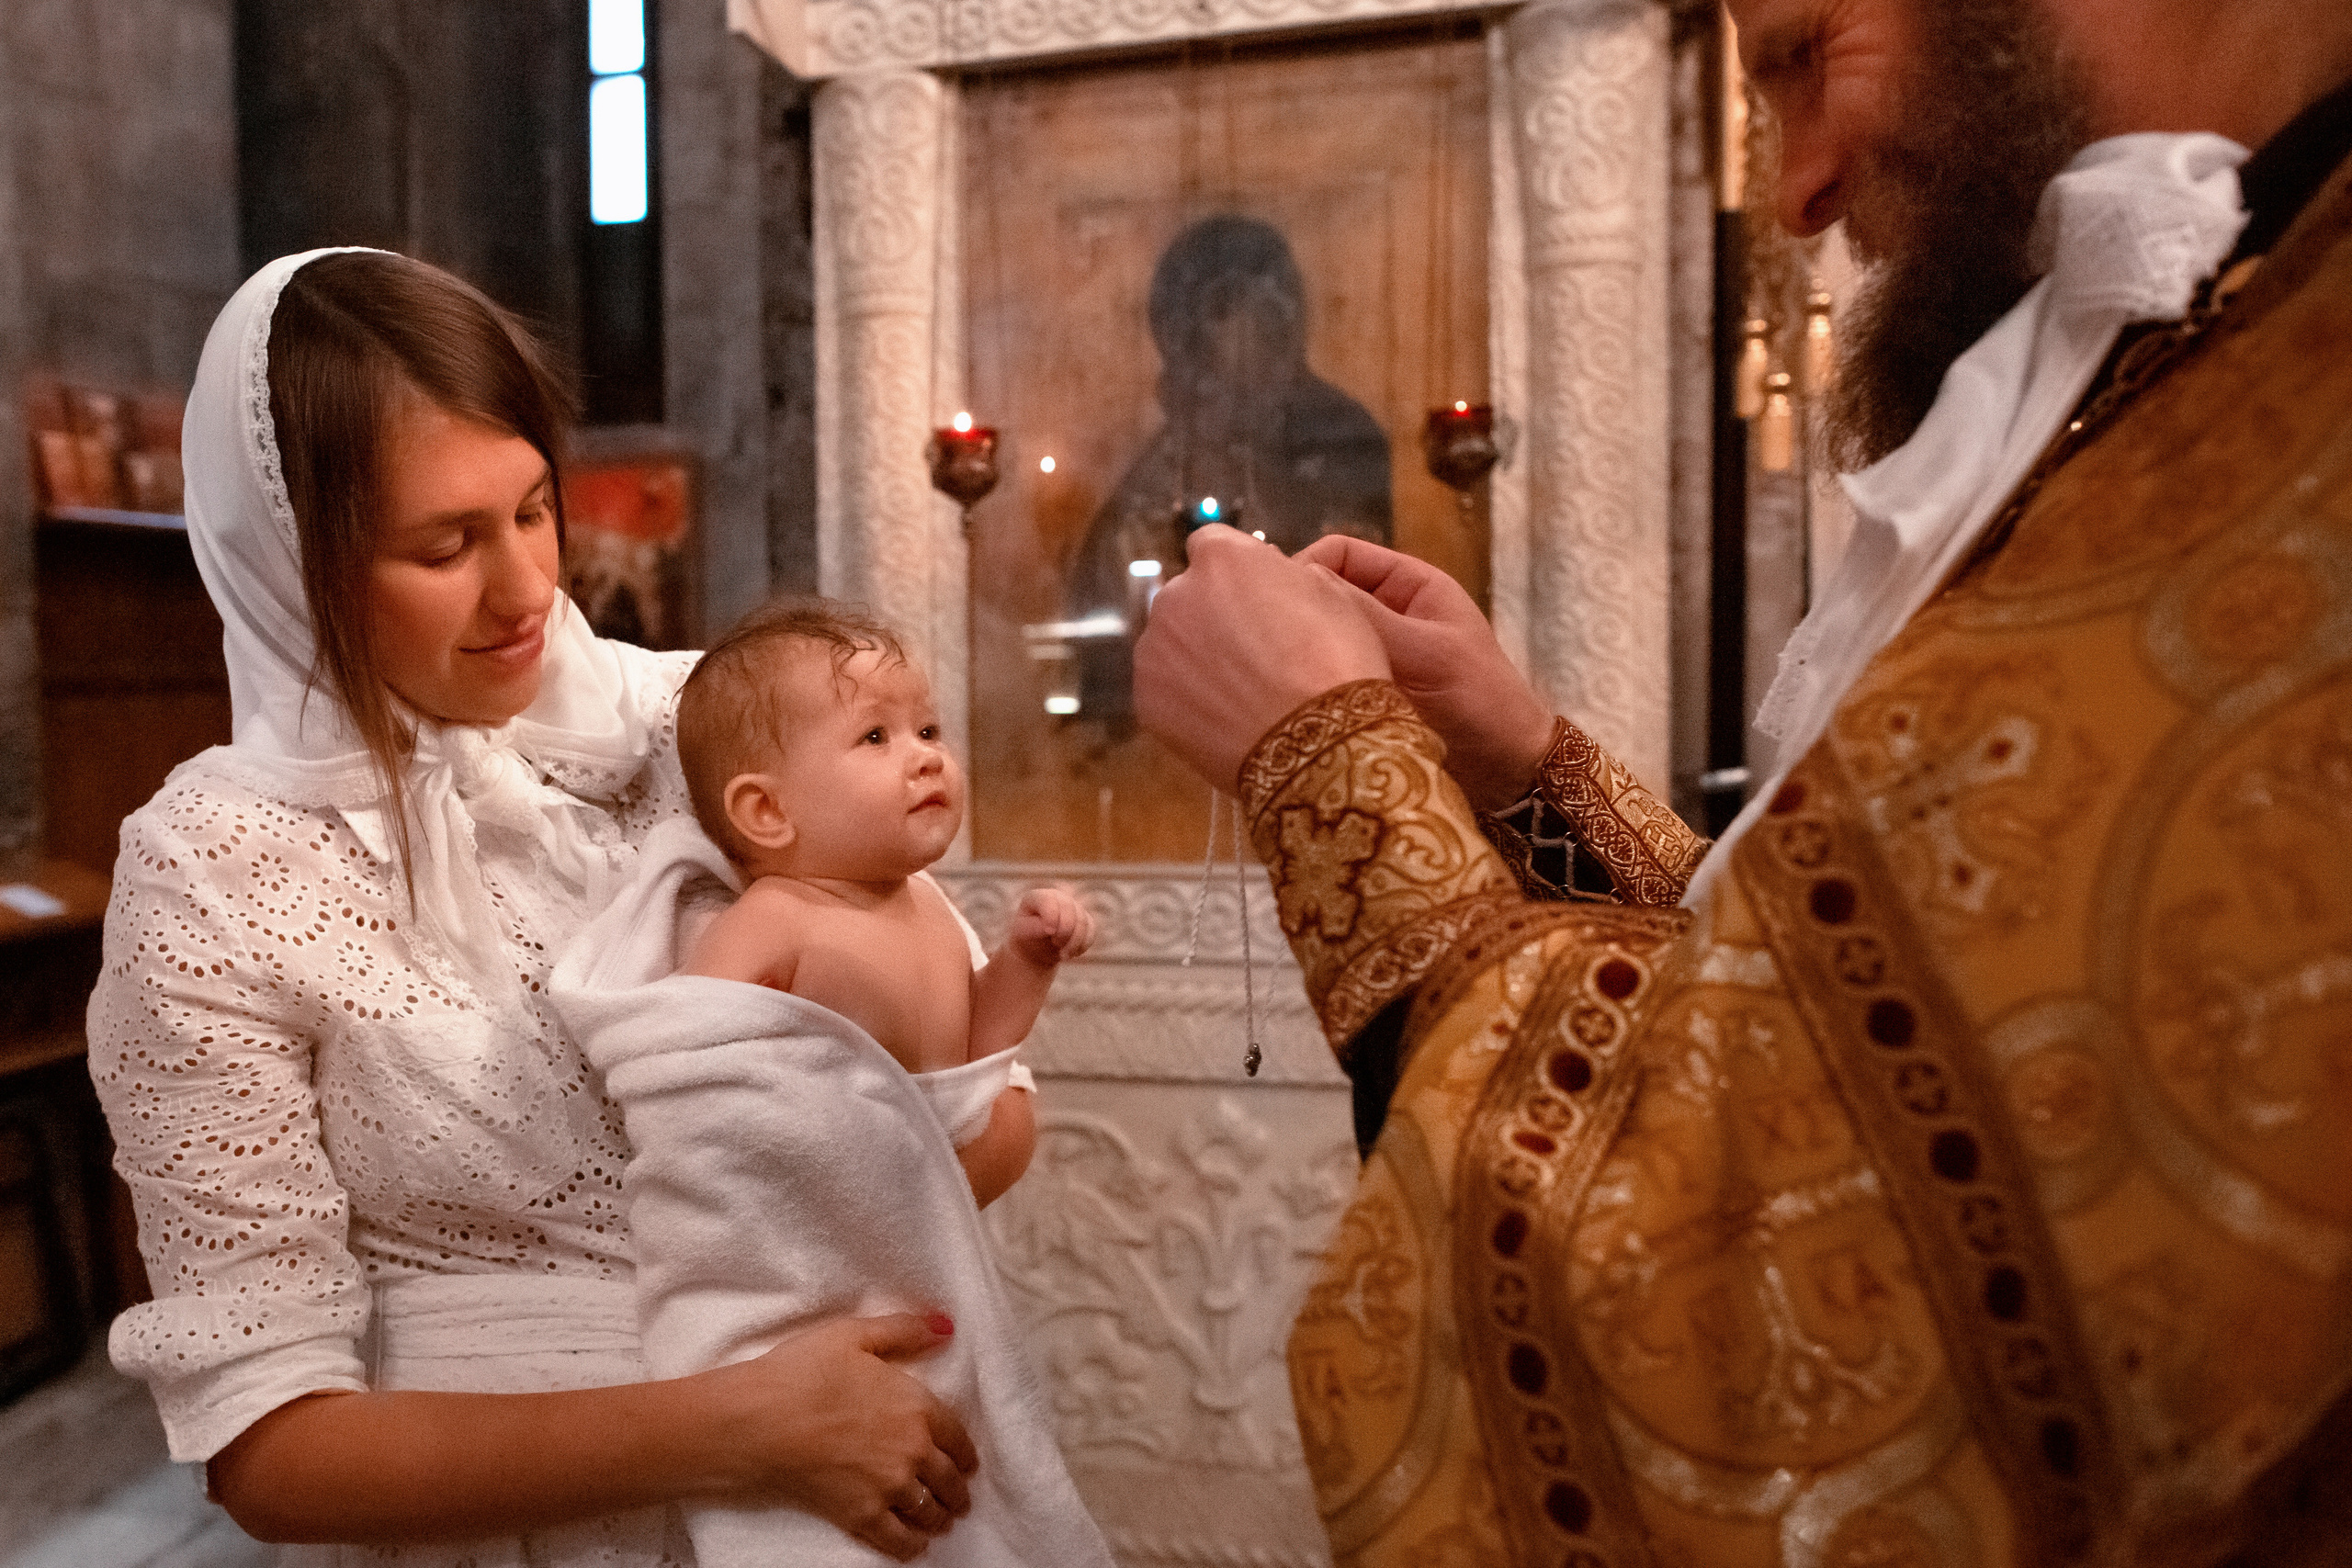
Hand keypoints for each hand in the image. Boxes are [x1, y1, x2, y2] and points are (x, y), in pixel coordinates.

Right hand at [704, 1313, 977, 1561]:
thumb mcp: (854, 1335)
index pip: (958, 1439)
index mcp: (917, 1407)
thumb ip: (904, 1331)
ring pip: (929, 1512)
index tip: (967, 1464)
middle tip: (959, 1499)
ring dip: (939, 1518)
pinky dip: (912, 1545)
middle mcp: (912, 1452)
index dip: (965, 1454)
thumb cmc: (801, 1373)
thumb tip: (945, 1327)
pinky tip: (913, 1544)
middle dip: (957, 1492)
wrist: (758, 1420)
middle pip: (949, 1481)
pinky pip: (899, 1541)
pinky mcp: (860, 1517)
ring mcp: (888, 1488)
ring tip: (940, 1520)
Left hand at [1009, 886, 1093, 966]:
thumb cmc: (1026, 938)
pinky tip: (1072, 953)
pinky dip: (1083, 945)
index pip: (1049, 900)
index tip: (1049, 932)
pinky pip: (1091, 931)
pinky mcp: (1085, 920)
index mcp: (1038, 897)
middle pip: (1070, 908)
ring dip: (1074, 942)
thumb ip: (1034, 928)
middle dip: (1065, 930)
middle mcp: (1058, 897)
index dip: (1052, 916)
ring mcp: (1073, 907)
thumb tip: (1050, 928)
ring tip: (1063, 955)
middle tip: (1056, 944)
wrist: (1036, 948)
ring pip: (1083, 921)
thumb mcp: (1023, 934)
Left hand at [1134, 525, 1391, 791]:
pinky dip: (1187, 698)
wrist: (1319, 745)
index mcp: (1221, 558)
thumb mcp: (1328, 592)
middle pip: (1187, 595)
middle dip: (1213, 614)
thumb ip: (1279, 574)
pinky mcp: (1146, 700)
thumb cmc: (1336, 661)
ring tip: (1240, 693)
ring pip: (1172, 643)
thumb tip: (1262, 580)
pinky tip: (1224, 719)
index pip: (1212, 544)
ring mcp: (1154, 650)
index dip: (1237, 571)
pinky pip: (1165, 688)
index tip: (1258, 597)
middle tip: (1254, 652)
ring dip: (1196, 657)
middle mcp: (1175, 595)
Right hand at [1295, 536, 1553, 810]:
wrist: (1509, 775)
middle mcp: (1388, 614)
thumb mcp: (1426, 653)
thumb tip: (1300, 584)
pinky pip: (1327, 676)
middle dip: (1298, 614)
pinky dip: (1308, 684)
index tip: (1275, 604)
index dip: (1306, 570)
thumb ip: (1367, 616)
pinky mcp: (1365, 696)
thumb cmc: (1481, 702)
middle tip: (1267, 645)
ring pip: (1322, 639)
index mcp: (1408, 586)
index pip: (1339, 554)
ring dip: (1301, 654)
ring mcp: (1375, 655)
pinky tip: (1288, 700)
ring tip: (1275, 675)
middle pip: (1324, 596)